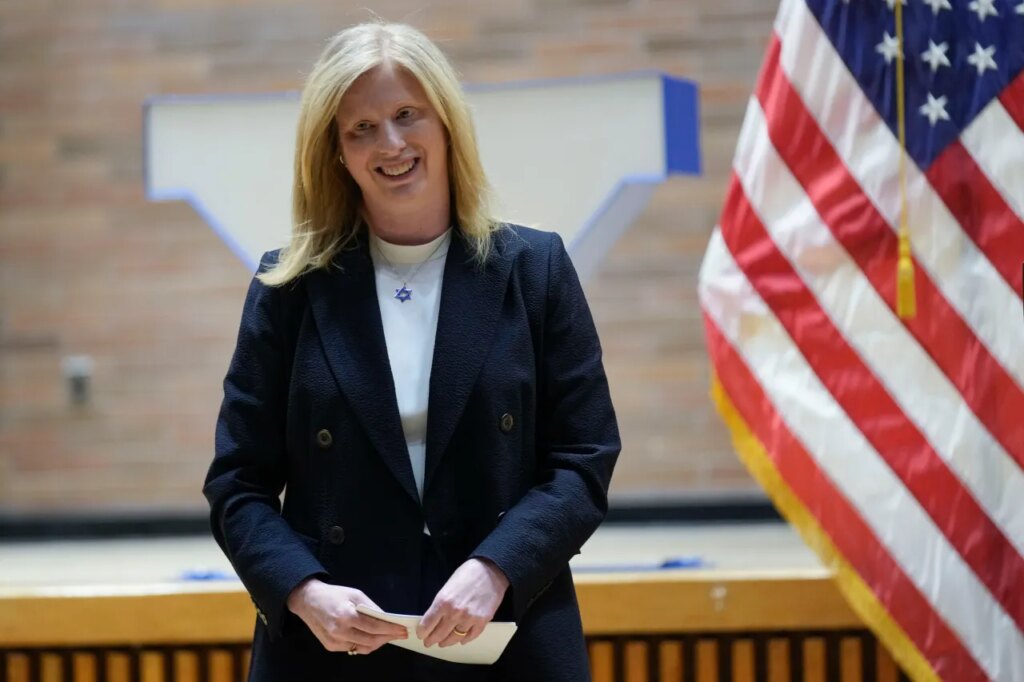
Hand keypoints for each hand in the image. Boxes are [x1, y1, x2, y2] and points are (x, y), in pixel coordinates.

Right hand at [286, 578, 407, 653]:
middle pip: (371, 640)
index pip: (374, 627)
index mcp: (347, 615)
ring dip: (378, 642)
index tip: (403, 630)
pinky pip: (353, 648)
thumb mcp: (355, 594)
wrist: (308, 601)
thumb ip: (371, 608)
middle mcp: (340, 631)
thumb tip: (387, 619)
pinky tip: (372, 637)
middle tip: (399, 634)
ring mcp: (335, 641)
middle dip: (388, 638)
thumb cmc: (334, 594)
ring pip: (363, 648)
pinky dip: (365, 644)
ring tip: (388, 636)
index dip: (391, 630)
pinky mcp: (331, 647)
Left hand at [417, 558, 509, 647]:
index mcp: (442, 602)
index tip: (421, 635)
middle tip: (429, 642)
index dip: (422, 632)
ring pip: (454, 638)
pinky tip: (461, 640)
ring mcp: (469, 619)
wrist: (490, 570)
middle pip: (439, 634)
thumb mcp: (447, 587)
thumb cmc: (467, 574)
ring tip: (443, 643)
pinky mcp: (482, 621)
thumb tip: (434, 618)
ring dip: (447, 642)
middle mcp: (454, 614)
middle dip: (431, 640)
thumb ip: (441, 604)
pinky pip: (471, 636)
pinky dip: (465, 640)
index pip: (427, 624)